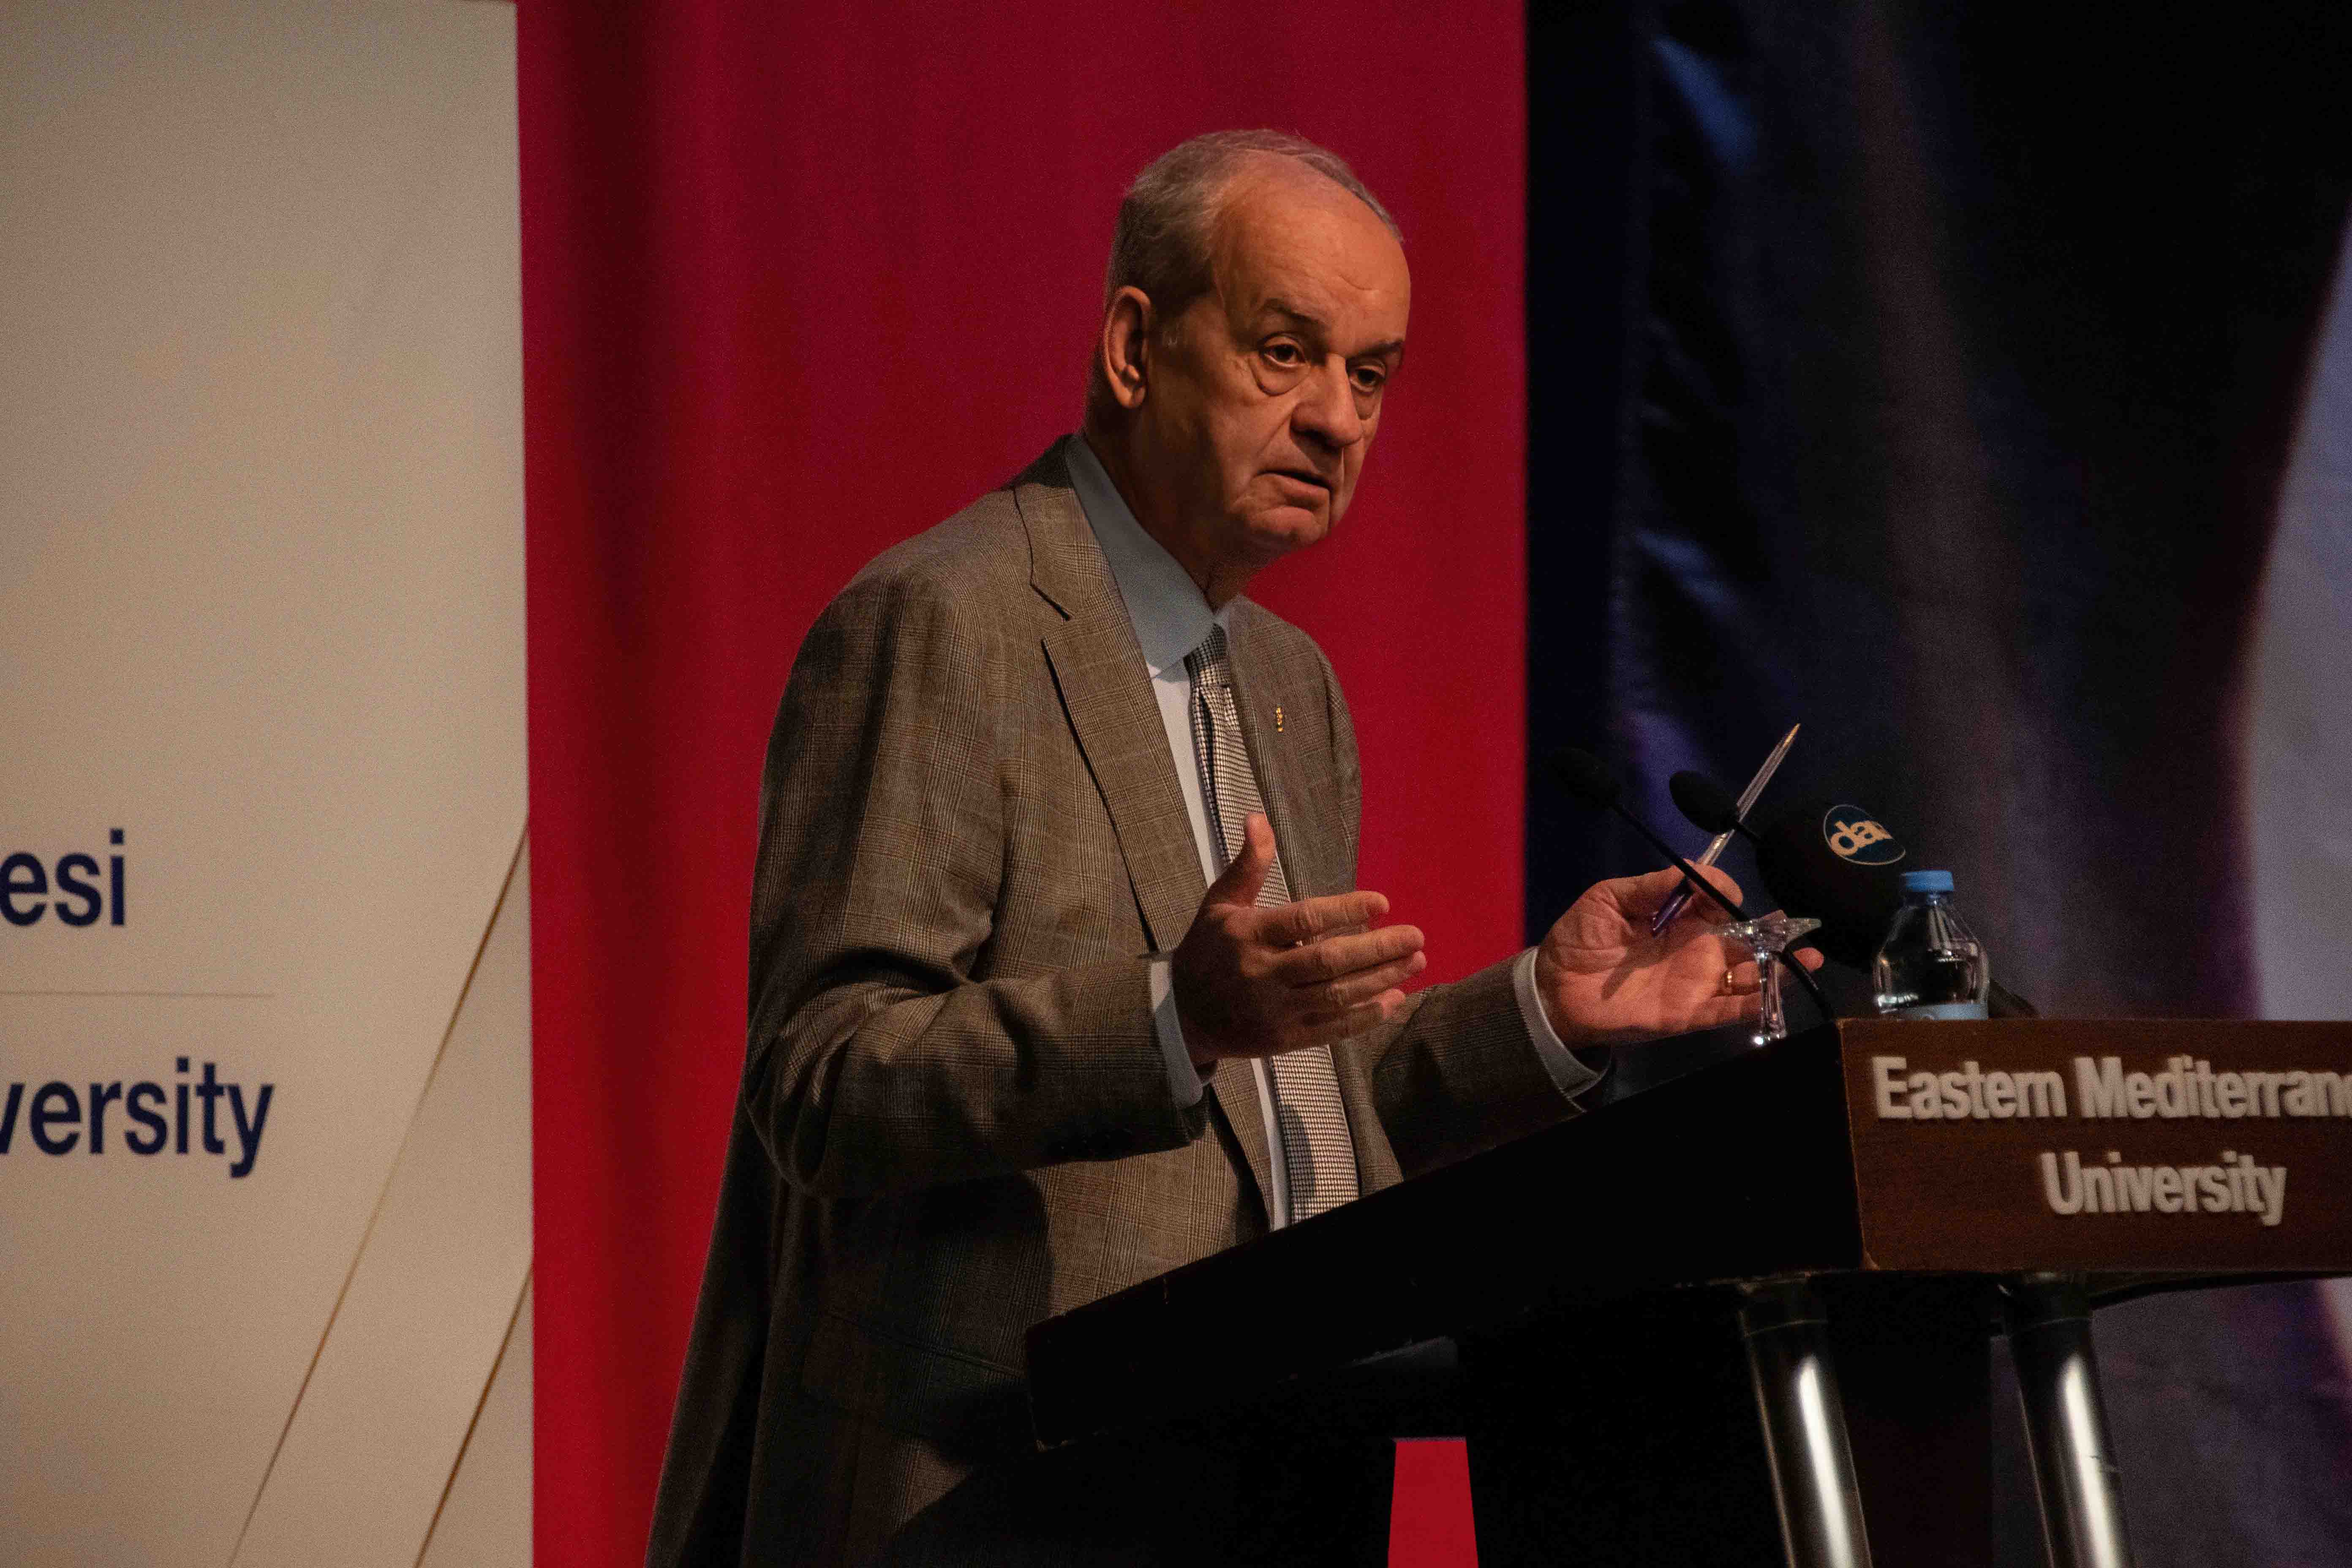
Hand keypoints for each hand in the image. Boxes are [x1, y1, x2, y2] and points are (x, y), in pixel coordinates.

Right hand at [1172, 813, 1425, 1064]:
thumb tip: (1258, 818)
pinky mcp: (1285, 1039)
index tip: (1382, 902)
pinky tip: (1395, 999)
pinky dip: (1366, 1016)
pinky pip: (1333, 1029)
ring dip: (1382, 979)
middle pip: (1329, 961)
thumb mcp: (1219, 903)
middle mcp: (1263, 974)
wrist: (1183, 1015)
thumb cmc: (1207, 950)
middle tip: (1416, 936)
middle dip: (1377, 949)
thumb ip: (1248, 865)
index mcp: (1248, 935)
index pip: (1304, 920)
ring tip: (1415, 962)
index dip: (1346, 911)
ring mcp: (1276, 1010)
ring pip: (1337, 996)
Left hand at [1532, 866, 1821, 1046]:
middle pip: (1747, 937)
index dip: (1724, 891)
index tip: (1718, 890)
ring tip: (1808, 958)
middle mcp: (1697, 946)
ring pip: (1749, 974)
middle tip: (1797, 926)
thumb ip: (1652, 885)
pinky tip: (1776, 993)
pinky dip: (1756, 1003)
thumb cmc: (1581, 938)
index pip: (1718, 899)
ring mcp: (1697, 980)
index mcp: (1679, 915)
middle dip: (1775, 930)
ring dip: (1780, 968)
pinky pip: (1731, 1009)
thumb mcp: (1609, 898)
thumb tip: (1696, 872)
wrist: (1555, 988)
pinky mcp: (1690, 1012)